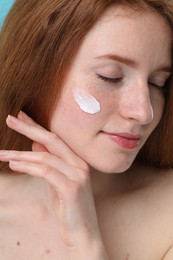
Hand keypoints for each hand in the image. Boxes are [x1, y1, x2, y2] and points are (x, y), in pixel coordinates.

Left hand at [0, 111, 108, 259]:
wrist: (83, 232)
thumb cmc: (69, 208)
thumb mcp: (56, 182)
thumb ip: (48, 163)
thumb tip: (35, 145)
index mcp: (76, 161)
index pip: (54, 139)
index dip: (37, 127)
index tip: (21, 117)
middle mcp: (80, 164)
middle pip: (52, 140)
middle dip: (29, 128)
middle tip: (10, 119)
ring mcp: (78, 175)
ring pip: (45, 157)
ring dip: (20, 154)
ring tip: (2, 153)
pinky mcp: (72, 188)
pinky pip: (45, 172)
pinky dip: (28, 167)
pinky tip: (14, 165)